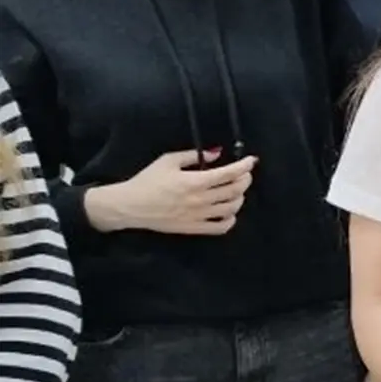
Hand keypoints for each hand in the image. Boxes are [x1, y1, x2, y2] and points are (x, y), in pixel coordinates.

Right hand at [86, 148, 256, 235]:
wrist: (129, 206)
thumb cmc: (147, 181)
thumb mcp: (167, 161)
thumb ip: (193, 156)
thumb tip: (216, 153)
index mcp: (194, 181)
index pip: (229, 173)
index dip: (244, 166)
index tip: (251, 160)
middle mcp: (200, 199)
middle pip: (234, 190)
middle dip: (245, 180)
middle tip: (245, 174)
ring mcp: (198, 216)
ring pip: (232, 208)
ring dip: (240, 197)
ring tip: (237, 190)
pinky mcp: (194, 228)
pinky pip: (220, 227)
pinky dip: (231, 219)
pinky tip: (229, 212)